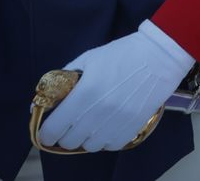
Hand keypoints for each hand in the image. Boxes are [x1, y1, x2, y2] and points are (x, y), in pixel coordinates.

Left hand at [35, 21, 193, 151]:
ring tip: (91, 124)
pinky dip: (105, 139)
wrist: (160, 56)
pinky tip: (108, 126)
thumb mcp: (88, 59)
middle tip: (69, 125)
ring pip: (89, 146)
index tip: (48, 130)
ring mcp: (116, 123)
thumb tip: (38, 103)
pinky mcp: (133, 128)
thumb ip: (62, 81)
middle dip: (65, 135)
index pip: (52, 129)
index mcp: (83, 94)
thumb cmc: (122, 54)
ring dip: (86, 138)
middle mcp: (97, 113)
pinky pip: (110, 146)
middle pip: (69, 142)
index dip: (46, 132)